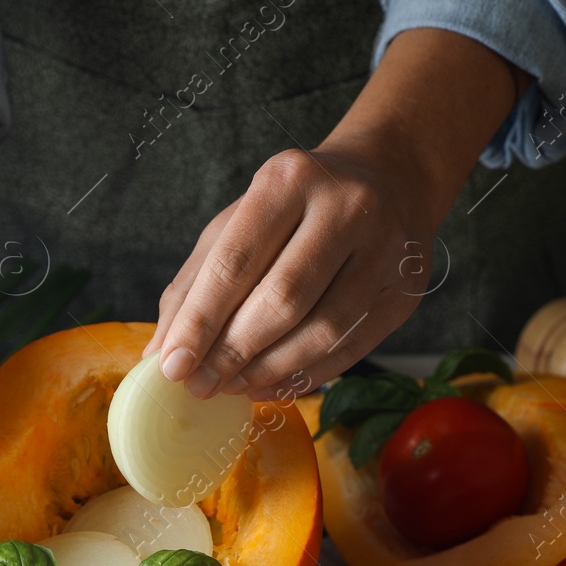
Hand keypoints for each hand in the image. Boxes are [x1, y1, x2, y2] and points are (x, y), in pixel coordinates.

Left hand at [148, 28, 529, 398]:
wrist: (389, 178)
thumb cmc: (297, 205)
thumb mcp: (239, 220)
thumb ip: (195, 282)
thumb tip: (161, 353)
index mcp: (289, 179)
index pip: (236, 261)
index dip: (201, 321)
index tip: (172, 366)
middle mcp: (346, 207)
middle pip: (282, 299)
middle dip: (233, 352)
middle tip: (200, 385)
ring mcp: (386, 250)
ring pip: (322, 331)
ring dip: (268, 370)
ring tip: (232, 387)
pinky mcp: (405, 292)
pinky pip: (351, 349)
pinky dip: (305, 377)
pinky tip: (270, 385)